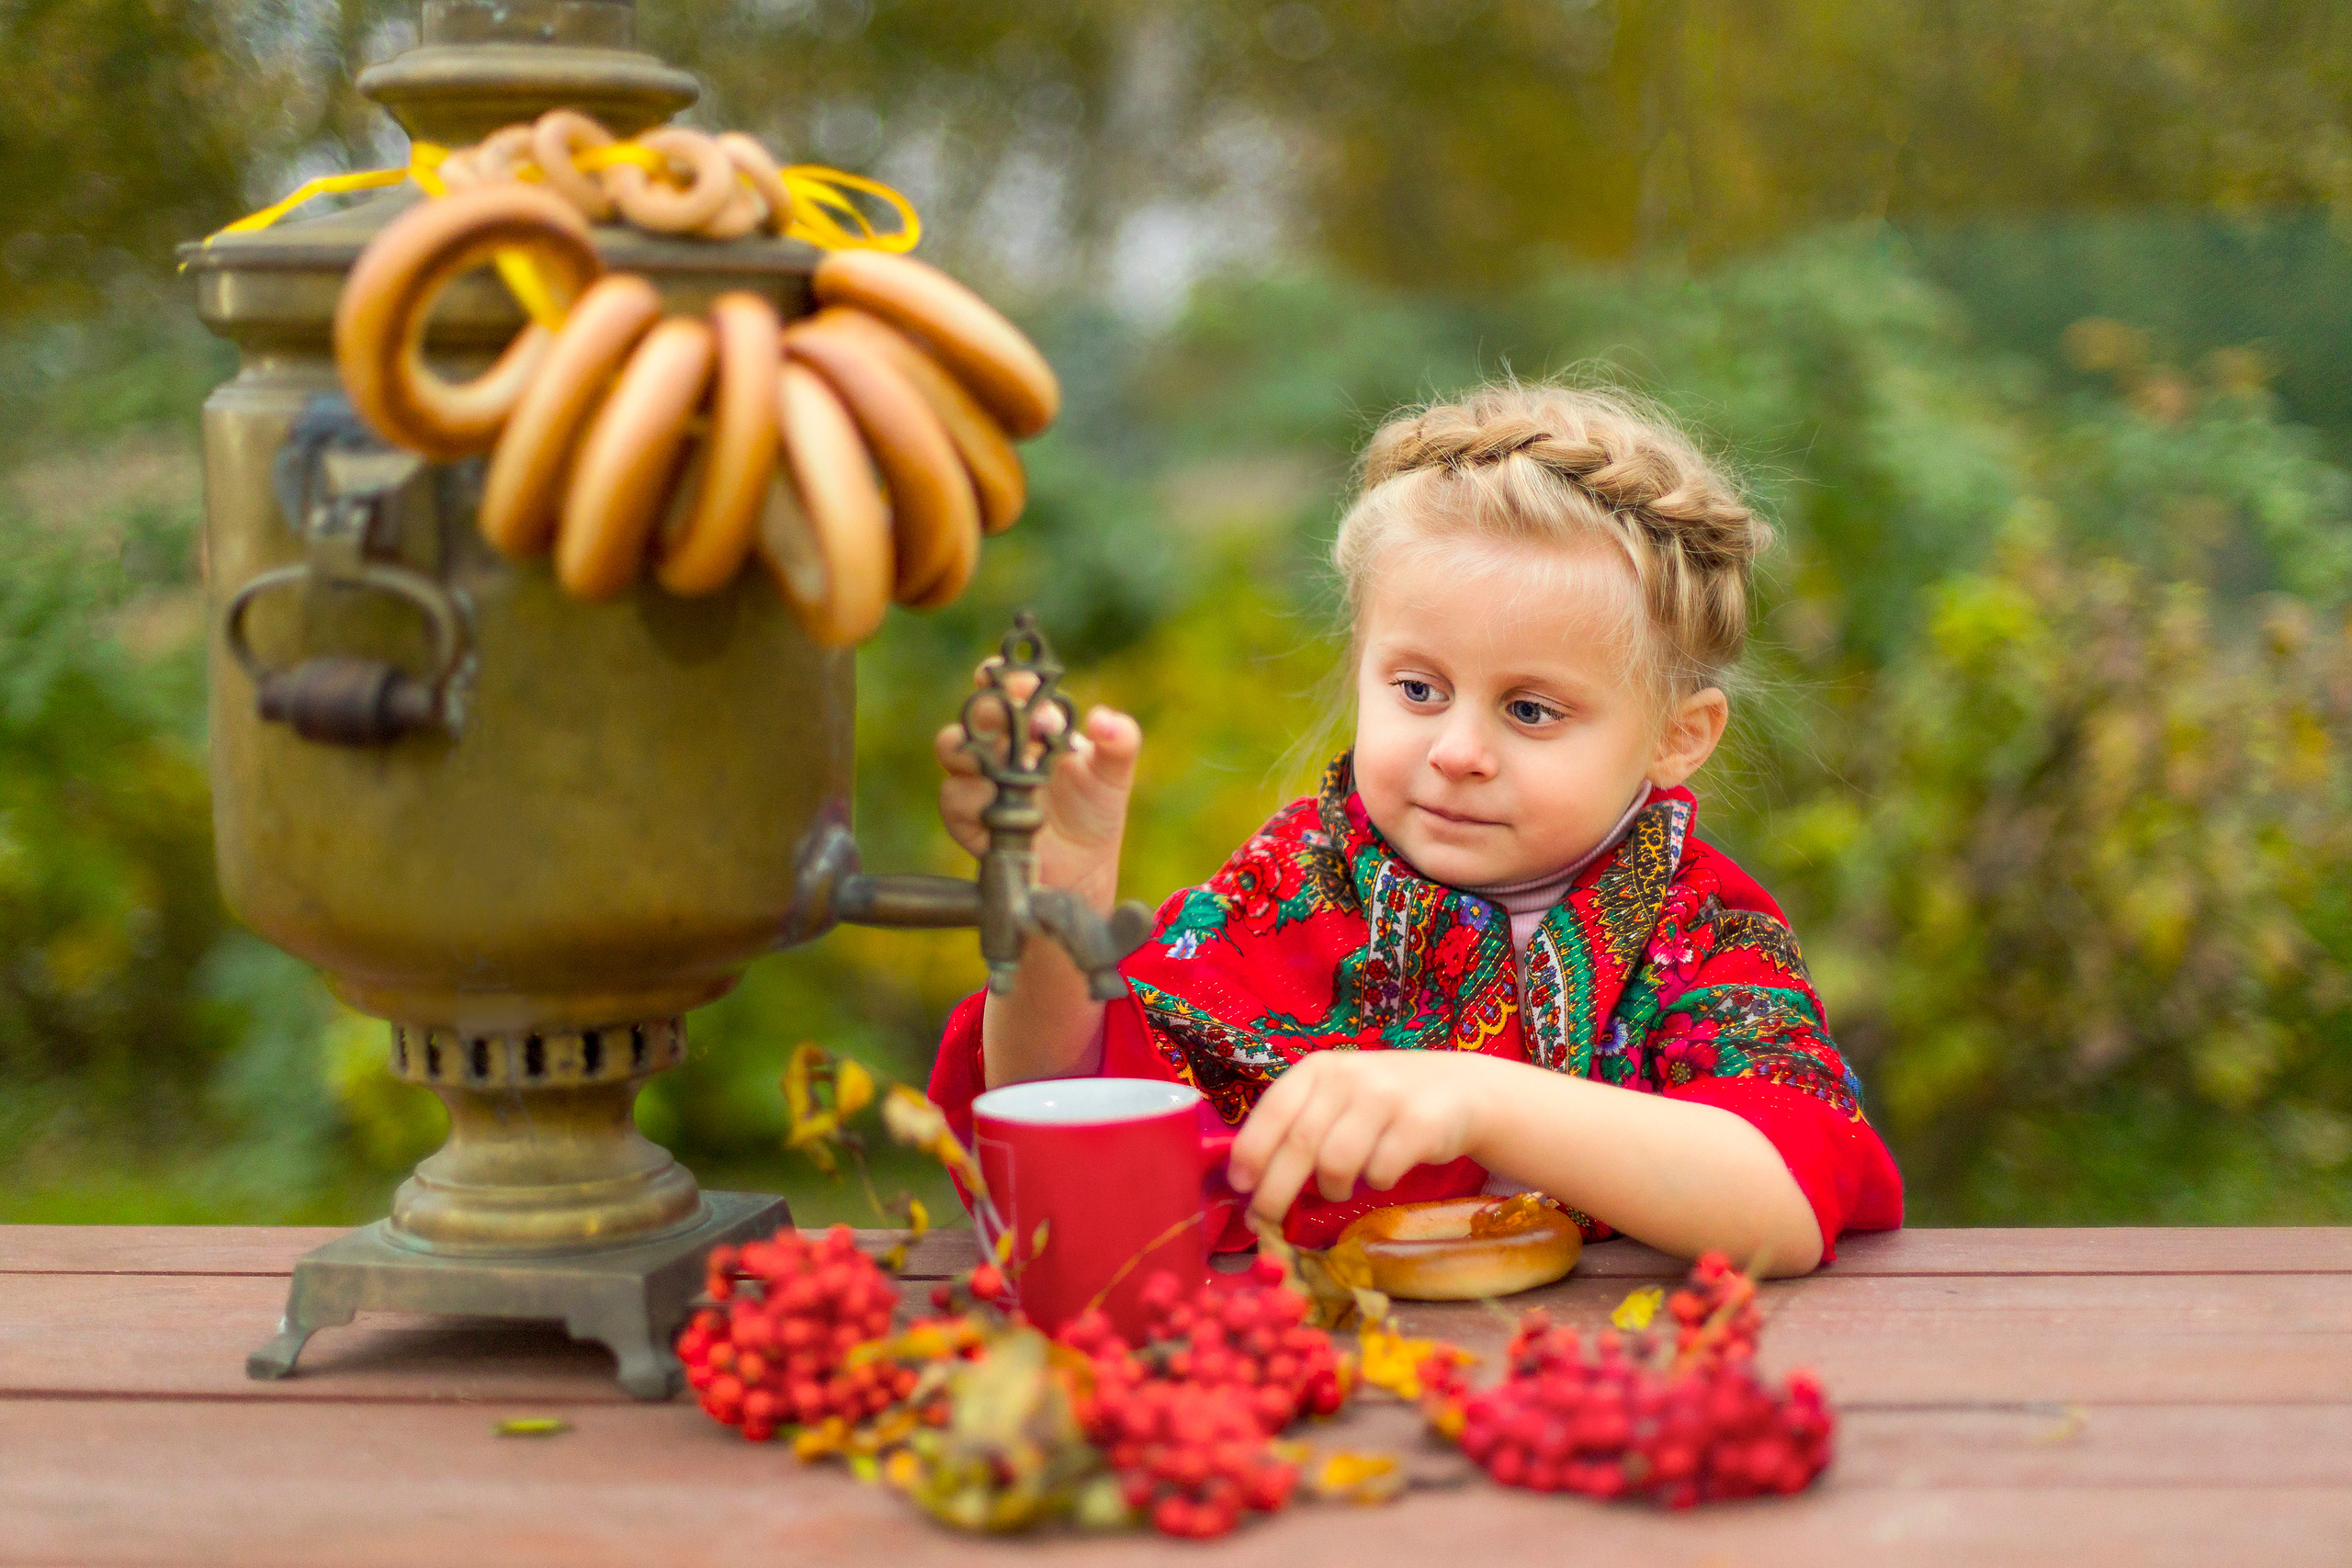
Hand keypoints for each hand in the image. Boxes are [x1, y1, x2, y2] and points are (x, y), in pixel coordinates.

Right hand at [935, 661, 1140, 911]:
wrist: (1081, 866)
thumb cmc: (1093, 808)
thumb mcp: (1113, 774)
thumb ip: (1119, 743)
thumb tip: (1103, 718)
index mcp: (1030, 722)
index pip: (1006, 685)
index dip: (1005, 674)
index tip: (1018, 678)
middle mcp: (997, 742)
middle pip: (976, 710)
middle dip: (993, 709)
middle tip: (1024, 722)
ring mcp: (976, 776)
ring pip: (952, 746)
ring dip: (978, 751)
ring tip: (1013, 769)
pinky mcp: (964, 814)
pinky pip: (955, 796)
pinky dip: (977, 798)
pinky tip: (1005, 807)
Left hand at [1226, 1051, 1501, 1226]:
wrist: (1459, 1090)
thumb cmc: (1381, 1103)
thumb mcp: (1336, 1098)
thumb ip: (1298, 1126)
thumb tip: (1250, 1183)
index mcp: (1318, 1068)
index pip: (1274, 1109)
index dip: (1252, 1150)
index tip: (1239, 1185)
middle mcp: (1349, 1076)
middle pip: (1300, 1143)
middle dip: (1276, 1190)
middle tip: (1265, 1219)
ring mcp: (1387, 1097)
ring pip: (1337, 1163)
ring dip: (1331, 1189)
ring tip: (1338, 1190)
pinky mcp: (1421, 1124)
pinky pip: (1380, 1171)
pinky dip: (1374, 1183)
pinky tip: (1380, 1175)